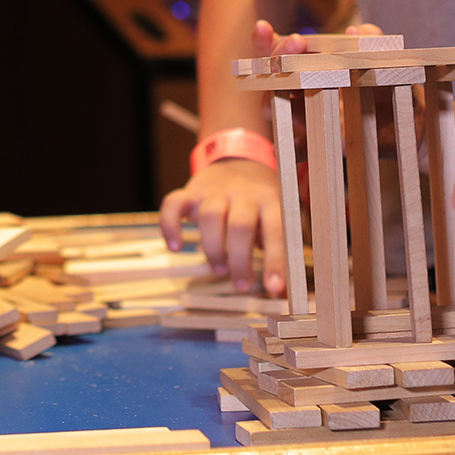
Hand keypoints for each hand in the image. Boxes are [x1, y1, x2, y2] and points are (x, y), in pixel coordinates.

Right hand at [160, 158, 284, 293]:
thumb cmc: (260, 203)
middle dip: (239, 260)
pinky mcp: (191, 191)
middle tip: (241, 285)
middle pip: (240, 225)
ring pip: (210, 216)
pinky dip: (170, 226)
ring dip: (213, 249)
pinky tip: (175, 247)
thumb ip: (280, 252)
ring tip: (220, 270)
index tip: (273, 288)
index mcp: (270, 200)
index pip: (275, 230)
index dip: (275, 261)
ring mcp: (215, 191)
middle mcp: (243, 193)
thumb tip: (285, 294)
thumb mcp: (276, 219)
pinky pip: (173, 204)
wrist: (239, 161)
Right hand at [250, 21, 385, 153]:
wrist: (406, 118)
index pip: (279, 50)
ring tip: (301, 85)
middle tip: (298, 43)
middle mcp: (299, 89)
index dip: (266, 40)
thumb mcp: (384, 57)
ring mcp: (304, 116)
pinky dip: (292, 147)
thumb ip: (371, 39)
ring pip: (275, 108)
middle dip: (279, 58)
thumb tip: (354, 31)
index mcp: (309, 64)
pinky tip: (288, 148)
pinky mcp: (317, 143)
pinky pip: (297, 148)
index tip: (262, 28)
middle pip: (272, 76)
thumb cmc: (386, 81)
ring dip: (282, 96)